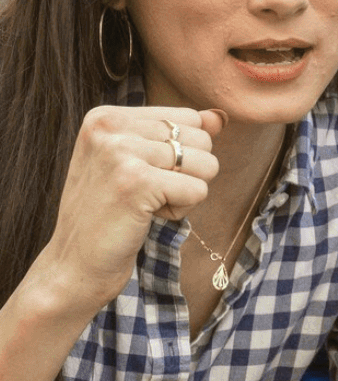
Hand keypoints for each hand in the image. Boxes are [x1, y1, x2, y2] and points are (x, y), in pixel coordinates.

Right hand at [31, 106, 225, 319]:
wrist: (74, 264)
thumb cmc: (110, 213)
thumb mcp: (139, 162)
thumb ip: (180, 135)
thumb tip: (221, 117)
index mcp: (106, 116)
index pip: (188, 118)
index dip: (180, 154)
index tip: (140, 176)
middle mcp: (109, 127)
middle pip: (202, 139)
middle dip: (187, 174)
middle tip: (143, 195)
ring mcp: (120, 153)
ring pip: (206, 164)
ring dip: (184, 193)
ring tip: (144, 205)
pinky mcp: (136, 182)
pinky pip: (199, 190)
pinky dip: (181, 211)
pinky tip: (145, 218)